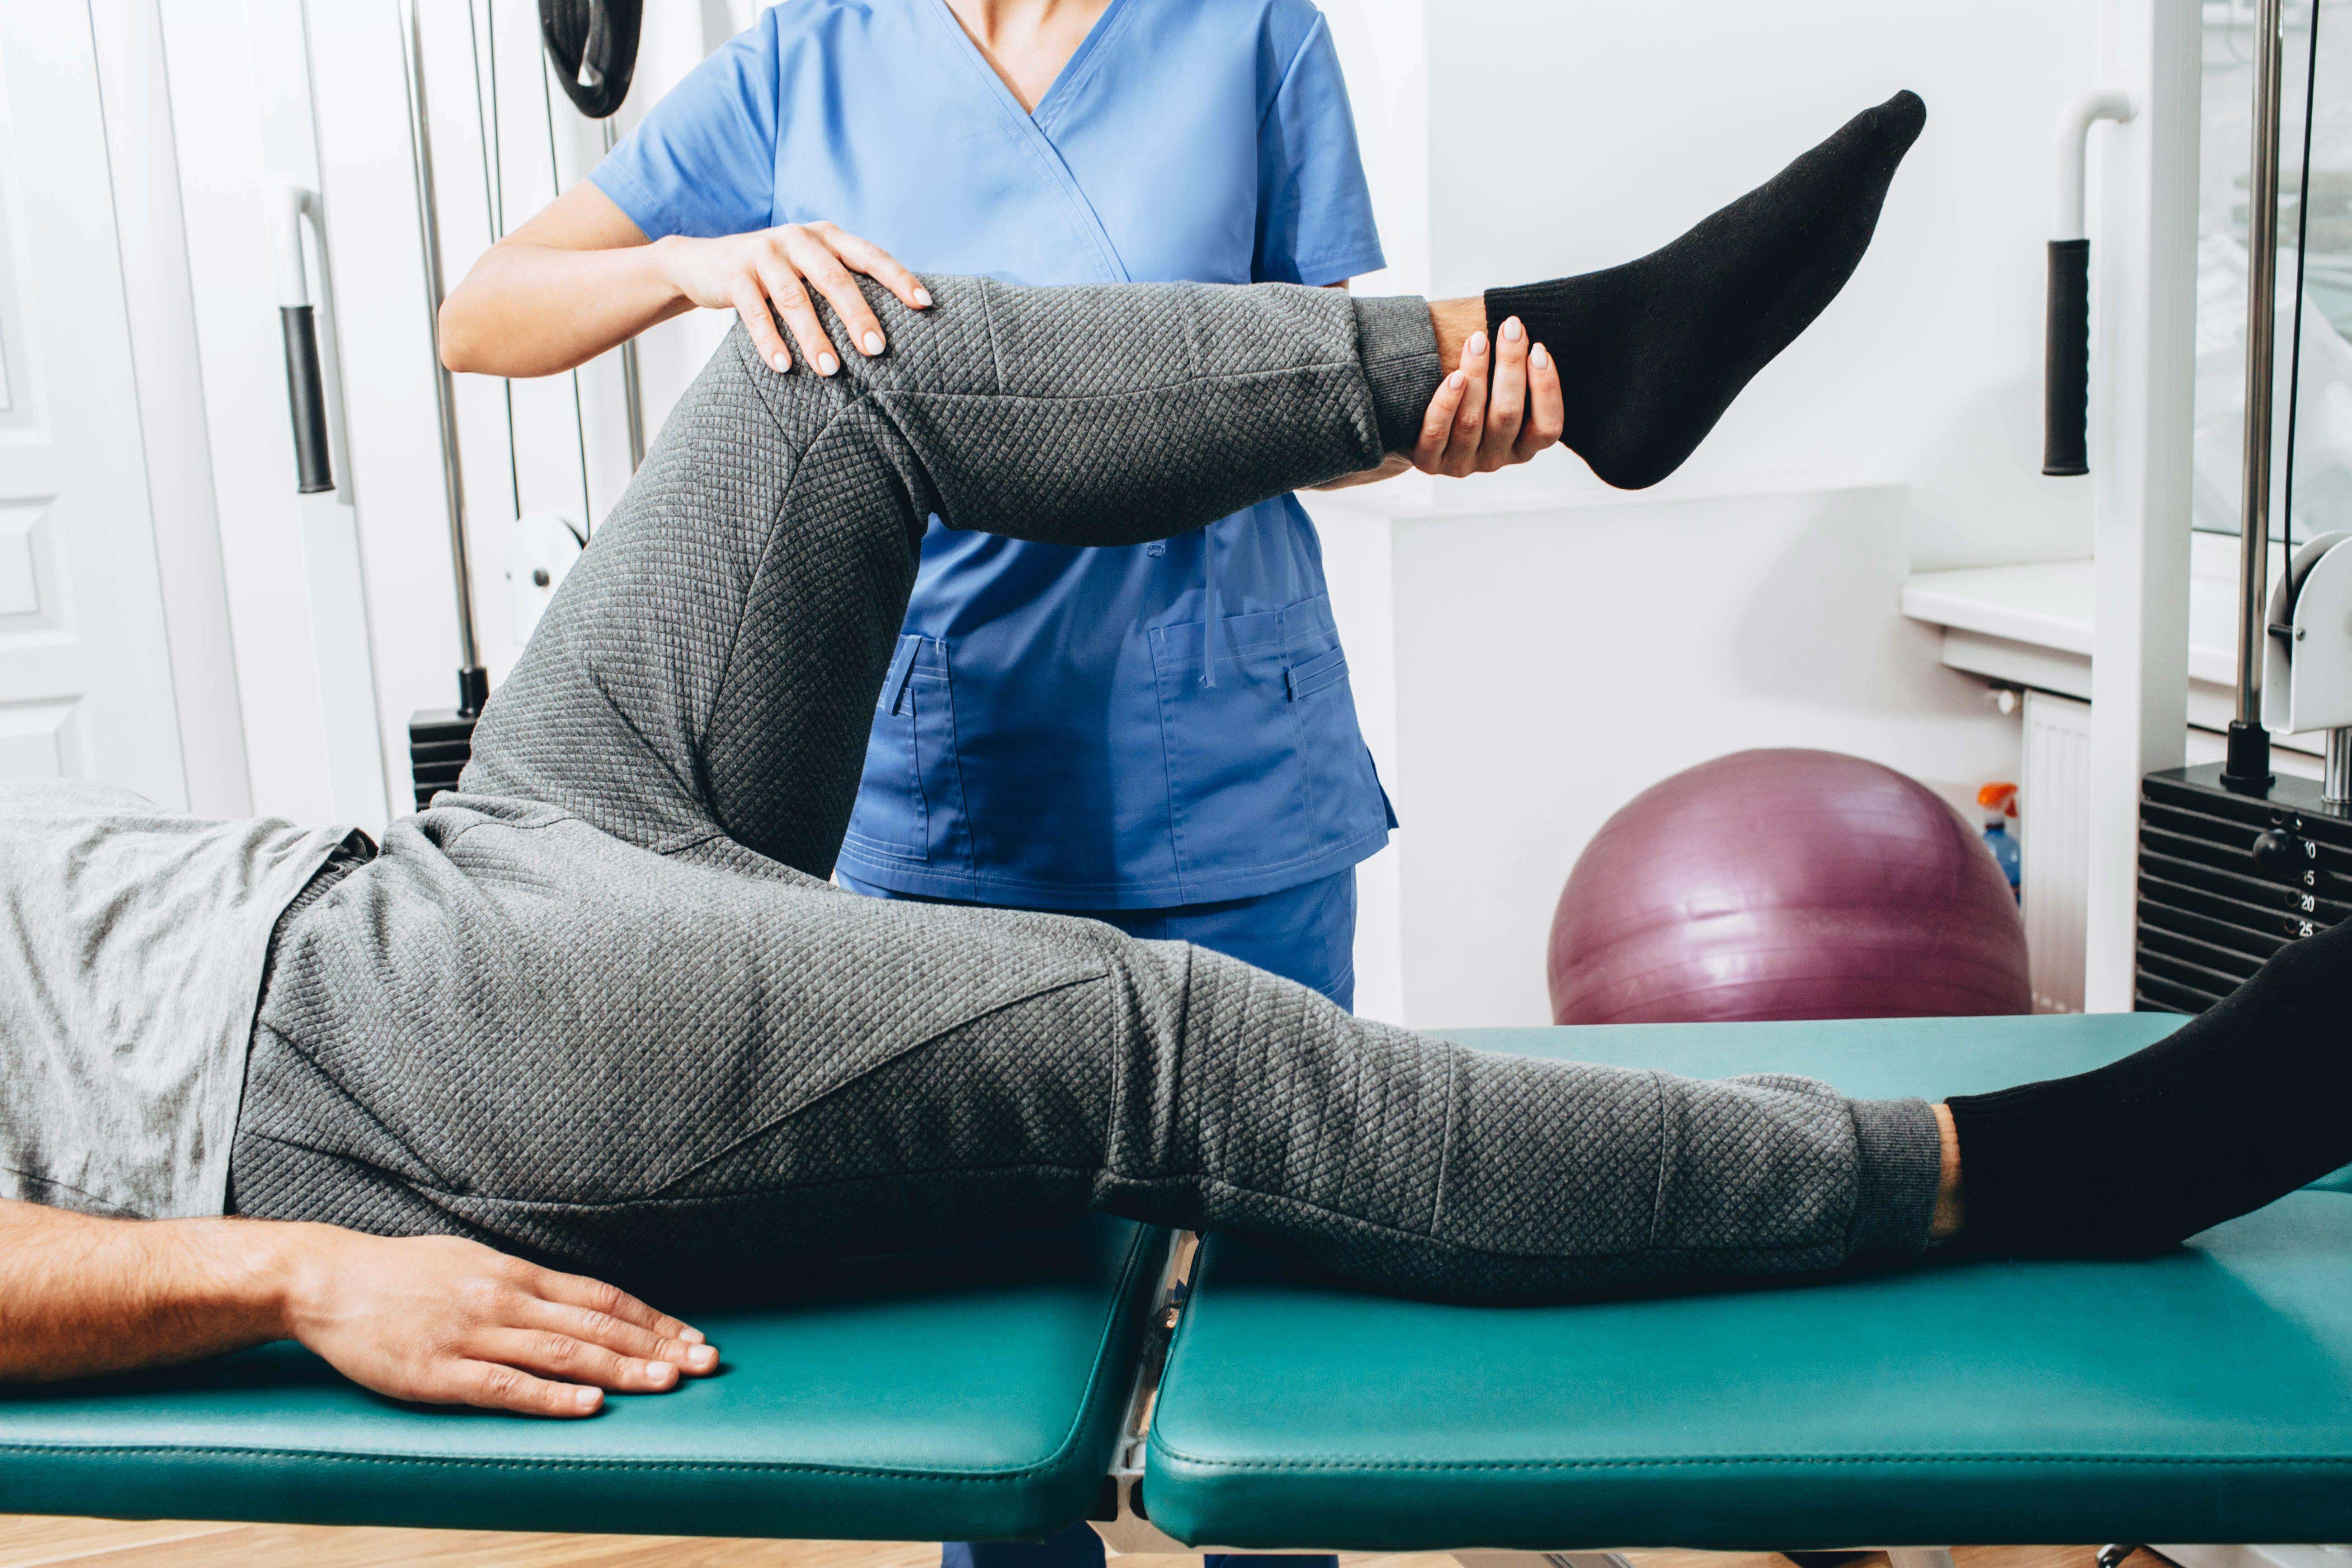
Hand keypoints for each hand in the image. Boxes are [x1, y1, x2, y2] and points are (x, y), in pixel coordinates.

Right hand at [281, 1227, 715, 1416]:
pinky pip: (505, 1386)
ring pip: (562, 1353)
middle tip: (705, 1363)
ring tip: (667, 1383)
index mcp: (516, 1274)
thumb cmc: (404, 1275)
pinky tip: (589, 1405)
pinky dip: (551, 1396)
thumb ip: (524, 1284)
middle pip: (596, 1324)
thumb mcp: (474, 1263)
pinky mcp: (439, 1372)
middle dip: (656, 1345)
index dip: (652, 1319)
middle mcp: (505, 1299)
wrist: (328, 1281)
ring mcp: (473, 1335)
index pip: (602, 1297)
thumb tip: (575, 1301)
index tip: (693, 1337)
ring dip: (620, 1369)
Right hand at [654, 220, 929, 375]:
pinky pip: (755, 311)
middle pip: (834, 279)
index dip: (899, 278)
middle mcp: (798, 238)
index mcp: (826, 236)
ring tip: (831, 370)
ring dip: (814, 337)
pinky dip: (769, 340)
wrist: (703, 263)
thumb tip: (889, 328)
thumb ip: (841, 282)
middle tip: (876, 349)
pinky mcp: (734, 273)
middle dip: (857, 315)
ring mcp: (763, 253)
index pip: (870, 256)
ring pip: (794, 298)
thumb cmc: (773, 275)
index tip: (925, 304)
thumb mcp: (809, 267)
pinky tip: (783, 366)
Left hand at [1410, 315, 1562, 476]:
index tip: (1539, 348)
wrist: (1416, 426)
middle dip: (1511, 365)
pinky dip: (1447, 402)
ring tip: (1478, 340)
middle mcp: (1495, 459)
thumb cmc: (1469, 395)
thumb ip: (1515, 369)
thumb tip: (1523, 327)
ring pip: (1472, 420)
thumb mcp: (1498, 388)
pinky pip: (1437, 433)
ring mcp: (1461, 463)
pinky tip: (1455, 376)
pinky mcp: (1429, 461)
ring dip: (1477, 374)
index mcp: (1522, 447)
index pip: (1548, 427)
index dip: (1547, 389)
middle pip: (1508, 414)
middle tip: (1511, 328)